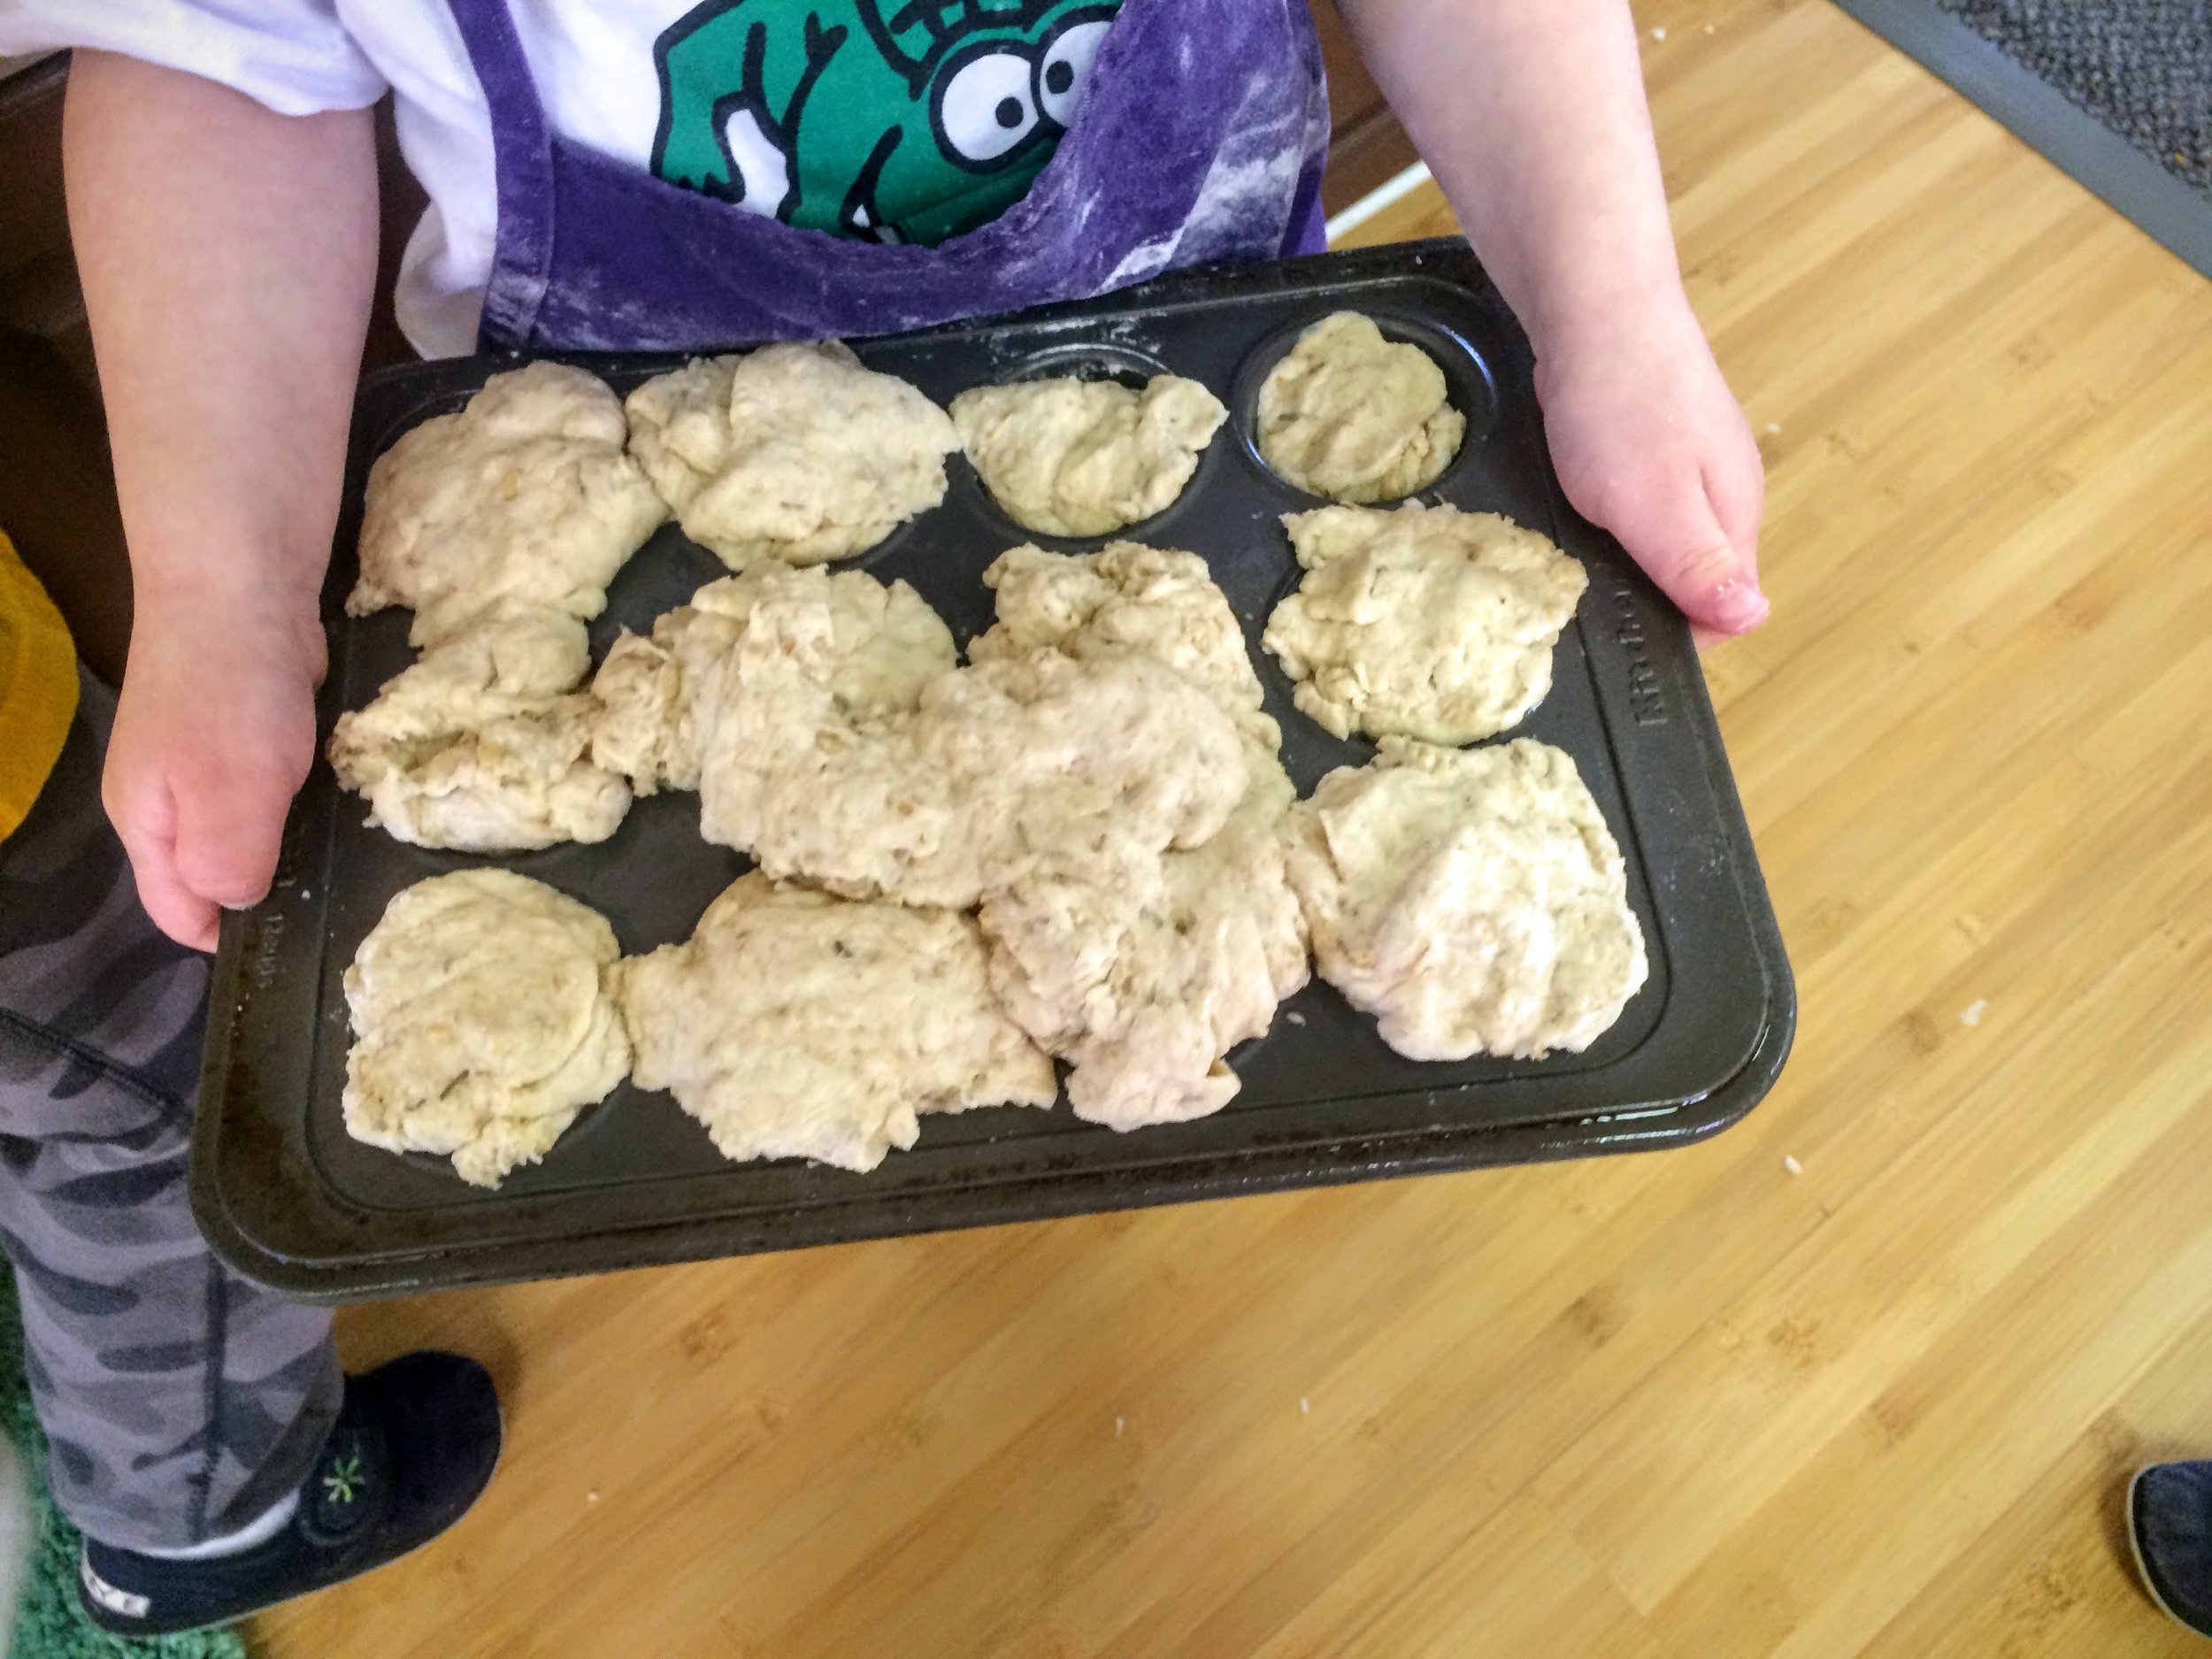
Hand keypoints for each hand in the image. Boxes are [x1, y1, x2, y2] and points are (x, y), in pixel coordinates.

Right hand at [103, 585, 326, 950]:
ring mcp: (208, 760)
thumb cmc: (228, 691)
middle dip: (270, 889)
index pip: (179, 913)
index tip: (300, 944)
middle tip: (343, 901)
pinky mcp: (251, 729)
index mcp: (146, 825)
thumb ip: (228, 863)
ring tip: (354, 856)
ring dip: (297, 839)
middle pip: (216, 874)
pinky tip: (348, 795)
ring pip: (254, 829)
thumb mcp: (226, 794)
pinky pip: (280, 785)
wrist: (240, 580)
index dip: (233, 938)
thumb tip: (238, 906)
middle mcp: (169, 799)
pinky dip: (311, 793)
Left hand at [1533, 294, 1767, 645]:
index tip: (1619, 630)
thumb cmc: (1623, 410)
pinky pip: (1638, 498)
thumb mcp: (1657, 506)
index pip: (1725, 609)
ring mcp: (1691, 459)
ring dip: (1621, 553)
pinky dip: (1607, 512)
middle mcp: (1725, 491)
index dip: (1675, 632)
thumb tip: (1754, 619)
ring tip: (1573, 550)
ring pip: (1663, 536)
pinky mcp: (1655, 435)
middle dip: (1644, 595)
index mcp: (1736, 516)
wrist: (1596, 304)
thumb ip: (1700, 565)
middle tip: (1583, 590)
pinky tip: (1575, 502)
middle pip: (1695, 576)